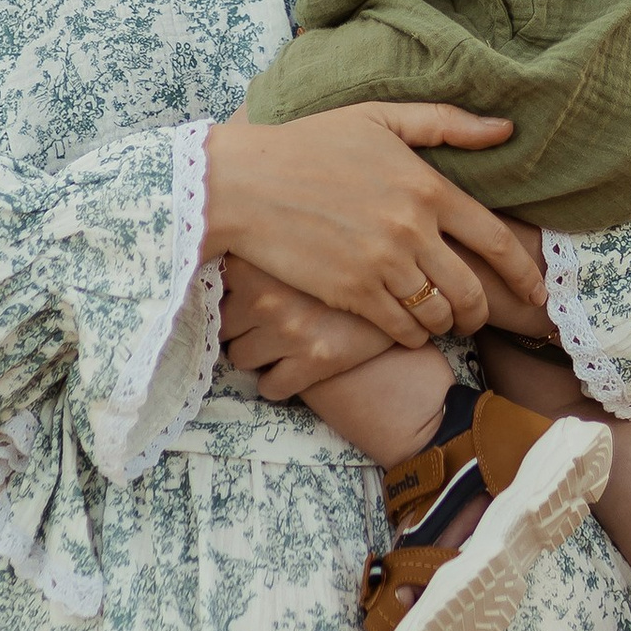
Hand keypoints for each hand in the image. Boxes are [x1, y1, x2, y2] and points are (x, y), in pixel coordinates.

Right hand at [203, 103, 549, 346]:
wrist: (245, 183)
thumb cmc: (311, 144)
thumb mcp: (379, 119)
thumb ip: (445, 123)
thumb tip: (506, 129)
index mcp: (427, 187)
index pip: (496, 240)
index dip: (525, 273)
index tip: (537, 292)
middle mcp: (413, 229)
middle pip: (473, 289)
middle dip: (484, 311)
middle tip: (480, 316)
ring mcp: (382, 265)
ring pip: (439, 314)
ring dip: (448, 324)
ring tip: (443, 322)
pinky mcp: (352, 293)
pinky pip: (402, 329)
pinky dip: (413, 335)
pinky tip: (408, 329)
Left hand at [220, 256, 394, 400]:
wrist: (416, 300)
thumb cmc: (358, 265)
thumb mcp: (312, 243)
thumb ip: (268, 243)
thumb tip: (224, 244)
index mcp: (265, 259)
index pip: (214, 276)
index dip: (226, 285)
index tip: (239, 285)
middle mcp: (270, 294)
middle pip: (221, 321)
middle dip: (239, 324)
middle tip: (265, 317)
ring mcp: (287, 332)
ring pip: (239, 357)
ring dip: (256, 354)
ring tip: (283, 341)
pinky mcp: (309, 365)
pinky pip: (270, 387)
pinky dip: (278, 383)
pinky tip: (297, 366)